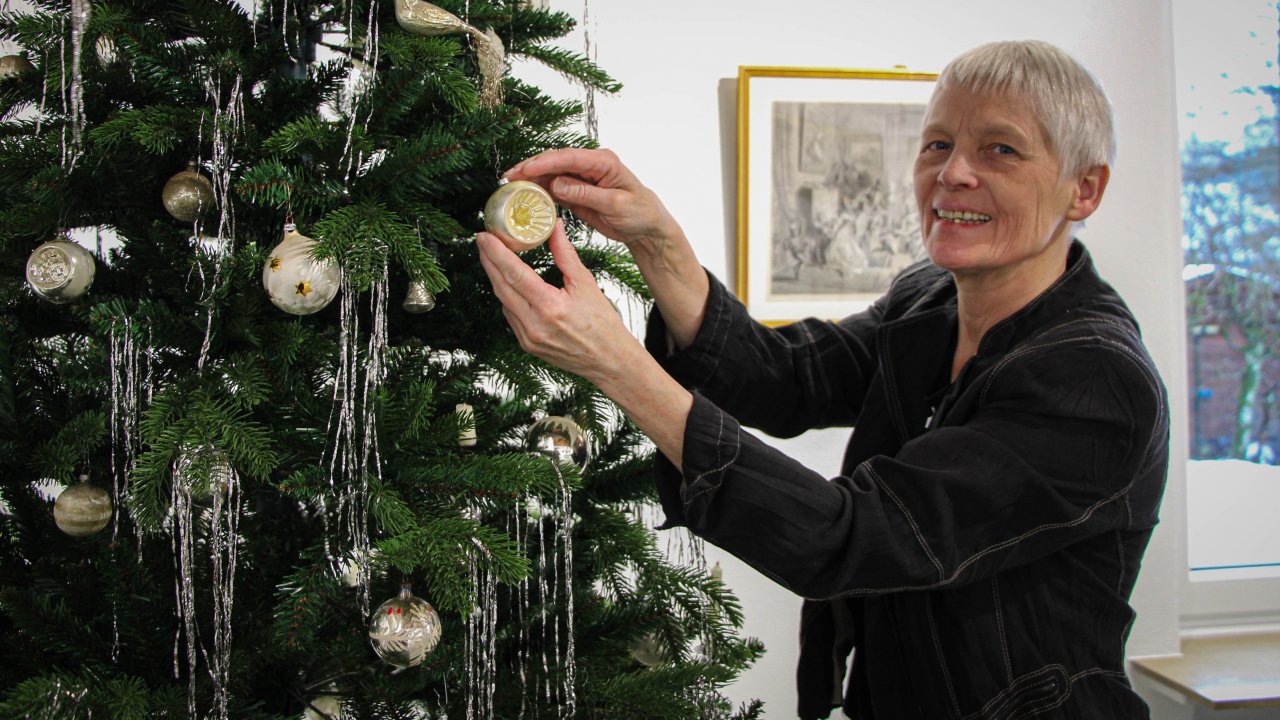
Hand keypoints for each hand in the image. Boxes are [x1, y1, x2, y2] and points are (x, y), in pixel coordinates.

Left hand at [476, 218, 694, 469]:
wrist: (609, 361)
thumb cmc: (603, 325)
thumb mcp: (586, 284)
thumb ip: (565, 254)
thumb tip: (554, 227)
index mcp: (550, 307)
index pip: (514, 274)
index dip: (496, 253)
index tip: (485, 236)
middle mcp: (534, 324)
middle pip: (501, 286)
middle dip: (489, 261)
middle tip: (483, 240)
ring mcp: (527, 337)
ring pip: (503, 300)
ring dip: (496, 277)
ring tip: (494, 257)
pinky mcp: (526, 344)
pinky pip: (510, 315)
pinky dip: (507, 295)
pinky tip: (508, 282)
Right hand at [503, 148, 680, 254]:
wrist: (646, 225)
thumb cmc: (640, 212)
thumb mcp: (616, 205)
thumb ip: (587, 194)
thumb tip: (558, 184)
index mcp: (602, 162)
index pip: (568, 157)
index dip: (544, 162)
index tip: (525, 170)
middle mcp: (589, 165)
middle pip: (554, 162)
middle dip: (530, 168)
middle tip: (507, 178)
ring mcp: (580, 177)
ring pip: (550, 173)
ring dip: (529, 180)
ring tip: (508, 187)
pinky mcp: (575, 190)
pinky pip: (552, 188)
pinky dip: (537, 191)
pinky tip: (522, 196)